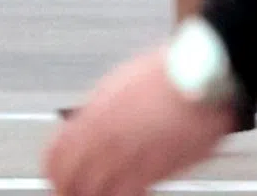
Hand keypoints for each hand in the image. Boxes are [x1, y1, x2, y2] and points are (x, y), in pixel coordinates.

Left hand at [42, 47, 244, 195]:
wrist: (203, 73)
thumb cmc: (168, 74)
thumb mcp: (119, 84)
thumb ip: (99, 111)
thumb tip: (86, 125)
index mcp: (94, 113)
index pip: (55, 155)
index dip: (53, 174)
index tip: (57, 181)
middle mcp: (105, 135)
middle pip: (69, 180)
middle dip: (68, 192)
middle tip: (73, 195)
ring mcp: (127, 153)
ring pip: (92, 192)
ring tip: (99, 195)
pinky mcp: (153, 168)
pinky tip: (131, 195)